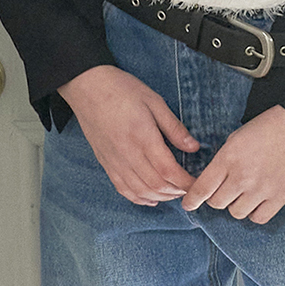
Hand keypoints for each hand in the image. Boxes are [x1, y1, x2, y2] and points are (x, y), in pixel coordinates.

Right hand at [59, 64, 198, 204]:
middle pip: (156, 185)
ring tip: (174, 193)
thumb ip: (174, 127)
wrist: (87, 87)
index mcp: (142, 137)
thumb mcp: (154, 101)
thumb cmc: (121, 90)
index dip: (186, 182)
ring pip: (140, 191)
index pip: (168, 171)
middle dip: (176, 191)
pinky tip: (151, 197)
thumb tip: (194, 147)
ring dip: (160, 197)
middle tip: (189, 188)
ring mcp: (114, 161)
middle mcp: (128, 154)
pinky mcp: (106, 163)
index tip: (197, 183)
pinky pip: (123, 189)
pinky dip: (139, 198)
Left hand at [181, 105, 284, 223]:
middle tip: (225, 190)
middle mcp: (242, 177)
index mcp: (228, 158)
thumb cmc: (268, 127)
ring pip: (236, 213)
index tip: (188, 205)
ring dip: (236, 205)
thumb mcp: (236, 138)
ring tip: (244, 193)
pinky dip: (254, 213)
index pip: (202, 188)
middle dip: (217, 198)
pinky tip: (257, 202)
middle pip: (217, 203)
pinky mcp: (280, 197)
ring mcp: (262, 189)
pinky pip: (259, 218)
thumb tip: (213, 181)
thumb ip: (223, 161)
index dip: (192, 200)